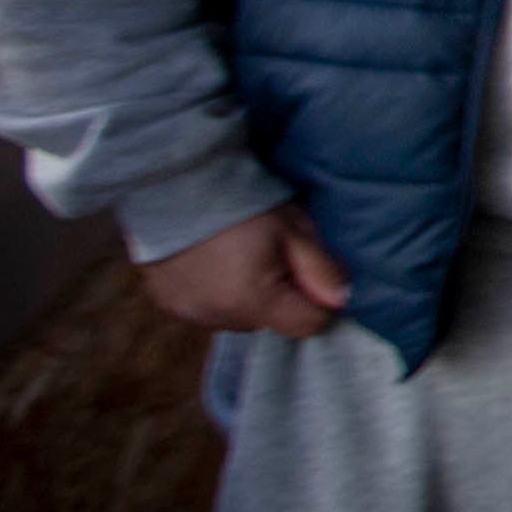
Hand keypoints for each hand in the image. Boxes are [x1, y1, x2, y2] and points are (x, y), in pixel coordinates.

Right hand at [140, 206, 350, 335]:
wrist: (172, 187)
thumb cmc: (240, 204)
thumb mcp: (293, 229)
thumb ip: (321, 268)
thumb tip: (342, 301)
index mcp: (253, 302)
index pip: (307, 324)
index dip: (319, 300)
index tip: (312, 271)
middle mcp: (219, 318)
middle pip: (271, 321)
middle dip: (281, 295)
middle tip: (272, 254)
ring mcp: (190, 314)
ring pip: (240, 316)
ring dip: (248, 296)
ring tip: (239, 256)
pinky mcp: (169, 305)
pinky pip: (209, 309)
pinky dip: (217, 293)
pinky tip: (213, 262)